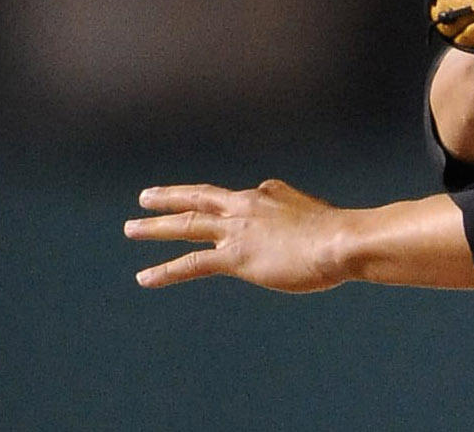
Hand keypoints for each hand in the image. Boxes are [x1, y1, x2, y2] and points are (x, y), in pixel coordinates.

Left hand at [125, 179, 347, 292]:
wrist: (342, 242)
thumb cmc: (342, 234)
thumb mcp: (322, 215)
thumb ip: (306, 214)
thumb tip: (305, 216)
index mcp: (269, 195)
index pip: (241, 196)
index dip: (233, 203)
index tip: (233, 206)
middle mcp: (246, 206)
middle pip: (199, 199)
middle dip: (170, 198)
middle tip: (146, 197)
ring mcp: (237, 231)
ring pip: (186, 225)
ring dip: (155, 227)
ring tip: (131, 228)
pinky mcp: (234, 257)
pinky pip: (190, 264)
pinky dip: (165, 271)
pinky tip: (144, 278)